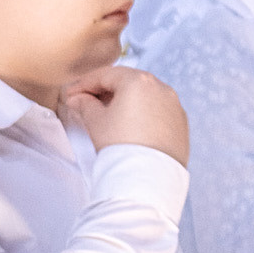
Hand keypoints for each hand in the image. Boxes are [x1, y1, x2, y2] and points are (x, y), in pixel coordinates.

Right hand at [65, 62, 188, 162]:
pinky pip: (158, 110)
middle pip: (127, 82)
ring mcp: (174, 104)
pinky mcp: (181, 122)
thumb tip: (79, 99)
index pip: (105, 75)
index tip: (72, 94)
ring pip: (145, 95)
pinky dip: (144, 113)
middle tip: (87, 102)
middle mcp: (160, 87)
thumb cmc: (121, 146)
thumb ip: (85, 104)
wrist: (147, 177)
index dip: (84, 84)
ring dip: (126, 101)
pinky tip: (132, 125)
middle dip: (105, 91)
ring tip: (109, 115)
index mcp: (138, 81)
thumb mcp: (95, 122)